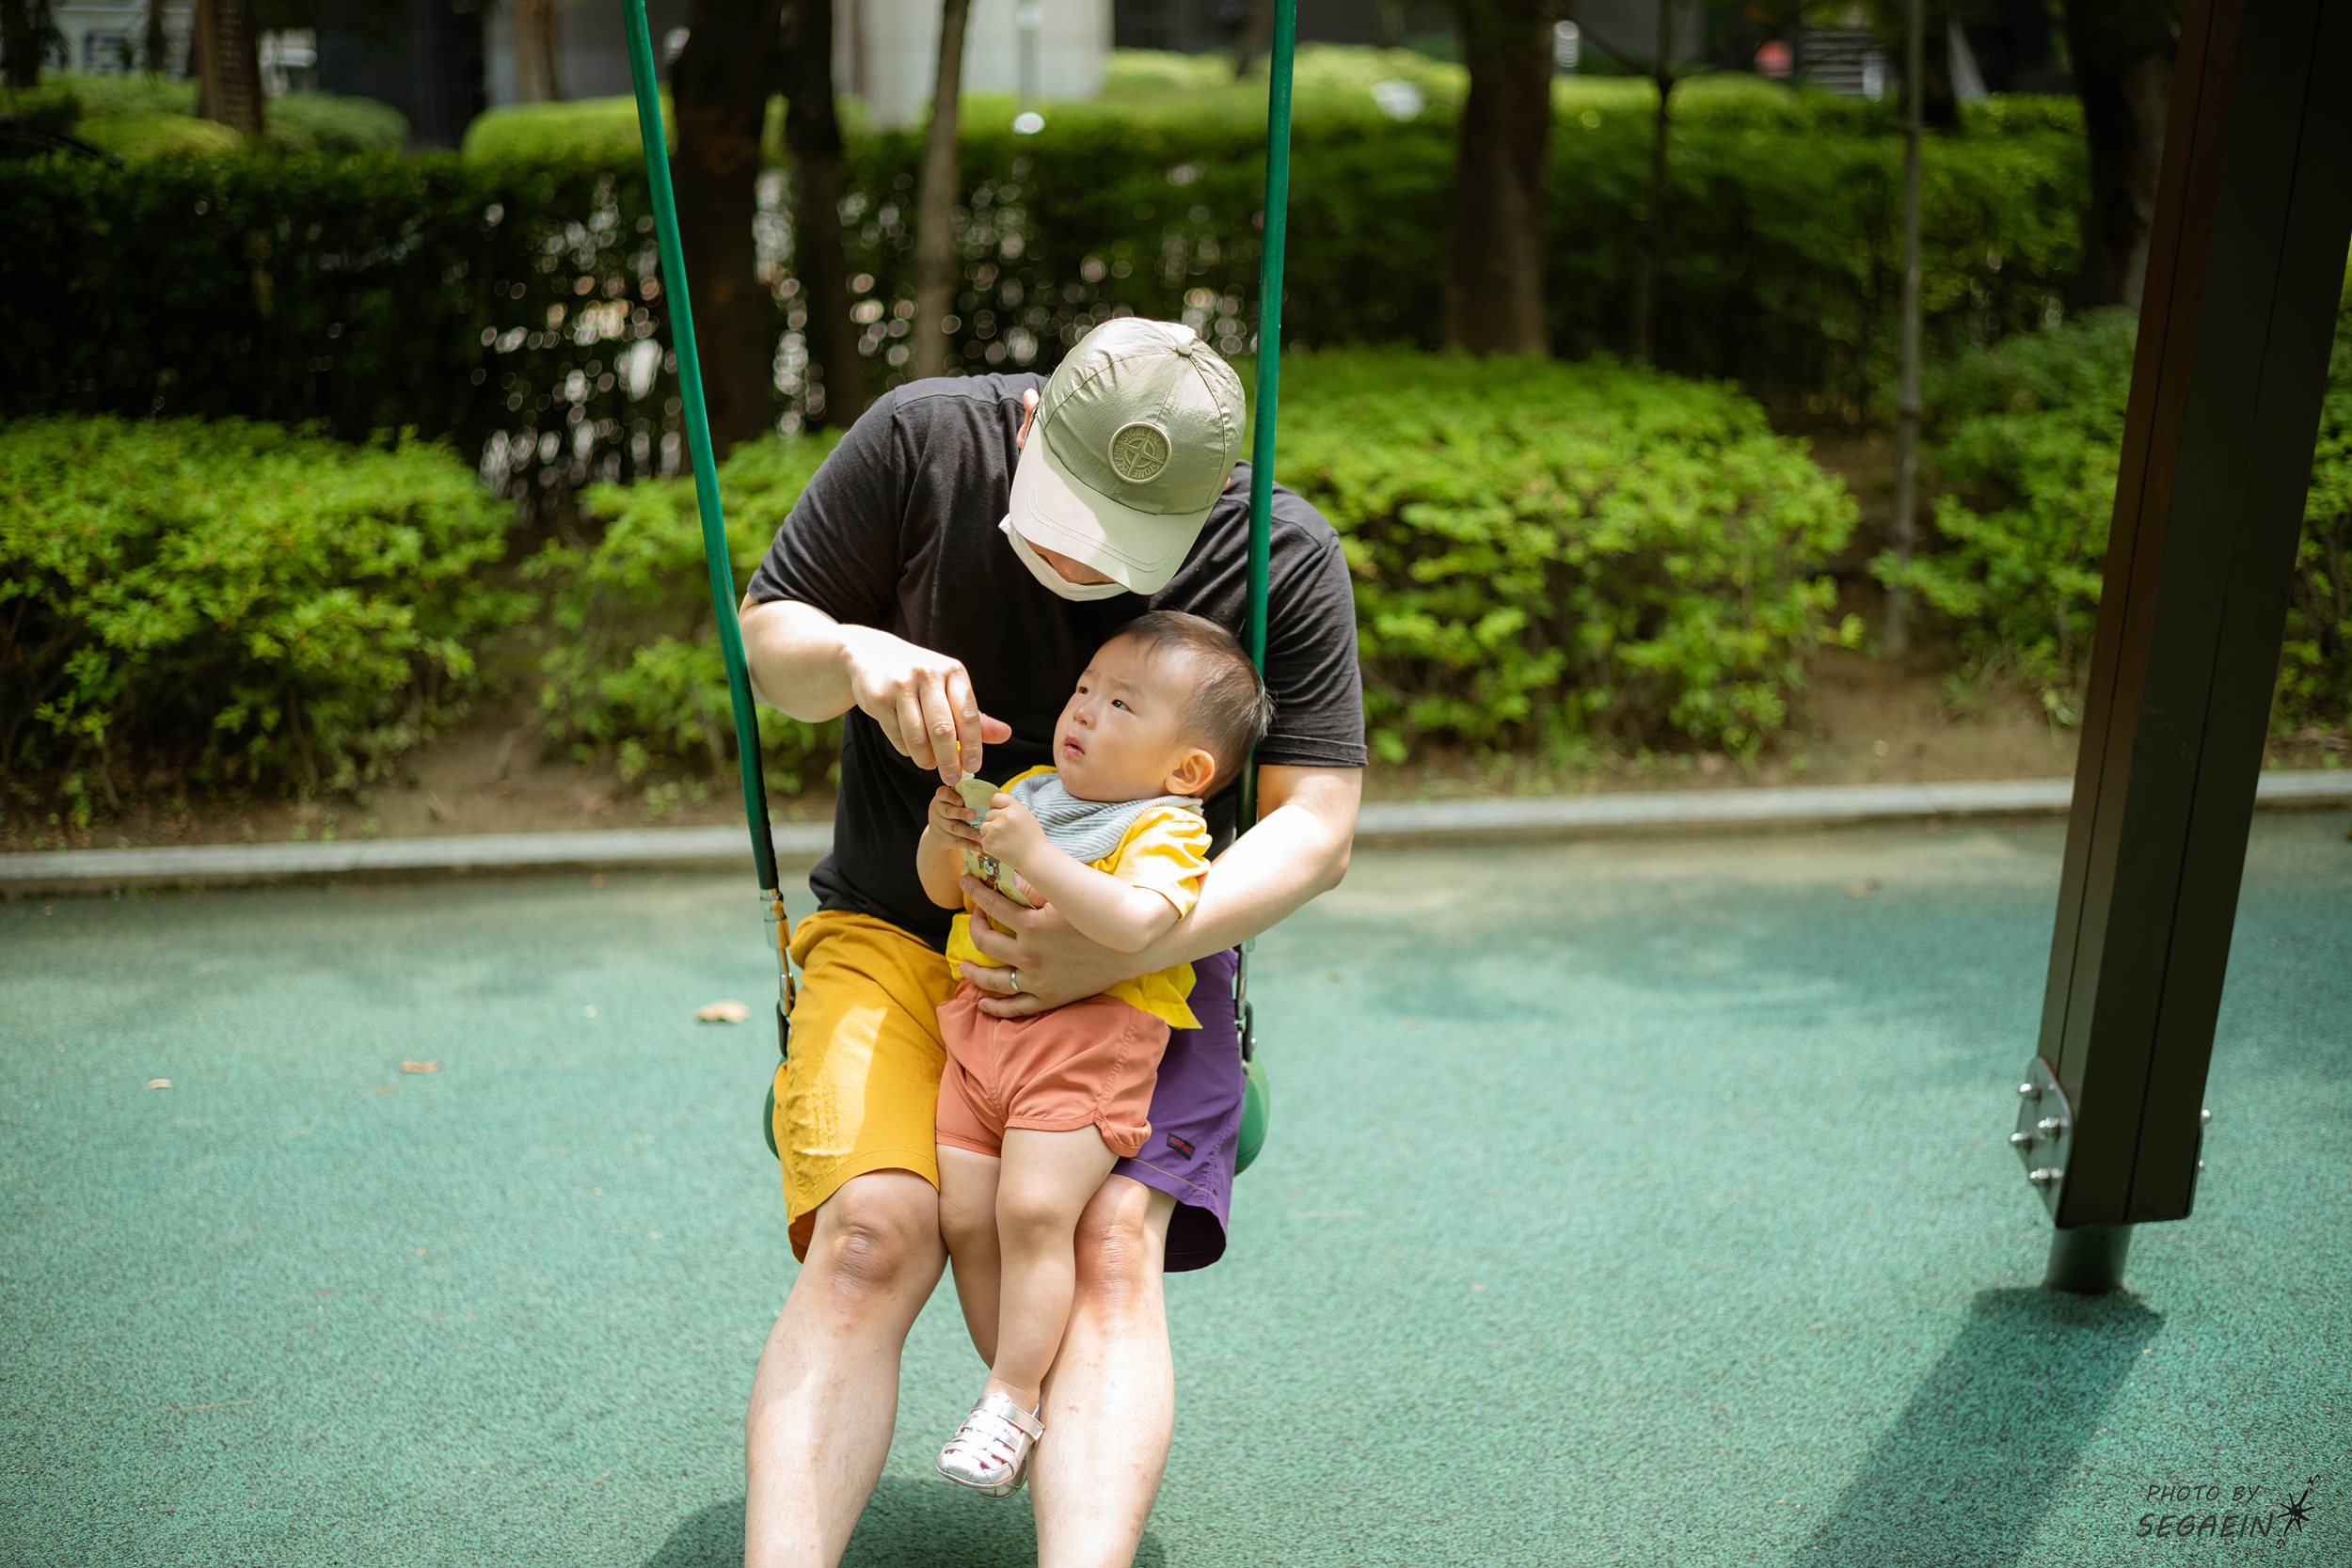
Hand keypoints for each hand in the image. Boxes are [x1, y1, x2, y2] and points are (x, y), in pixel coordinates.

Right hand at [841, 627, 1011, 782]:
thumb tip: (1005, 735)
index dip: (973, 745)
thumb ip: (975, 715)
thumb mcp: (949, 688)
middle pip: (943, 729)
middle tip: (952, 778)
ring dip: (926, 759)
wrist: (871, 654)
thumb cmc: (920, 678)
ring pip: (917, 737)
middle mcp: (928, 674)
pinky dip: (906, 750)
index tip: (974, 767)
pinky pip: (897, 736)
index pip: (969, 714)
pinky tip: (911, 748)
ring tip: (930, 764)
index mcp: (952, 671)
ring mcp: (901, 684)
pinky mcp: (879, 697)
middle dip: (949, 760)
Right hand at [927, 785, 982, 849]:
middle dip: (961, 813)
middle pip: (948, 811)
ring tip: (980, 835)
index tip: (961, 801)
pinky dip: (969, 844)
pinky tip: (979, 846)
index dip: (951, 797)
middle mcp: (938, 810)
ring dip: (968, 832)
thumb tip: (995, 794)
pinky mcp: (945, 838)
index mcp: (942, 798)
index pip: (942, 794)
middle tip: (973, 815)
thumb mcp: (955, 800)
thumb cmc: (955, 810)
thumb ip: (967, 795)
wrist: (940, 831)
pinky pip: (957, 841)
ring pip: (953, 828)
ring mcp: (940, 825)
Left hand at [958, 874, 1138, 1016]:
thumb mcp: (1070, 894)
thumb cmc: (1102, 917)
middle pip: (985, 943)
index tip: (966, 883)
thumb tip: (1012, 875)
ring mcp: (1037, 980)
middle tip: (973, 918)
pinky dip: (996, 1007)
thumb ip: (1038, 886)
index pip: (991, 905)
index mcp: (1032, 926)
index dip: (975, 892)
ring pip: (993, 980)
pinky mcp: (1049, 998)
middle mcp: (1029, 955)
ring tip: (963, 966)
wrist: (1132, 949)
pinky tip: (984, 1003)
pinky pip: (1016, 1007)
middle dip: (973, 926)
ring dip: (974, 972)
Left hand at [975, 794, 1044, 865]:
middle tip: (1006, 831)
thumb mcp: (1026, 816)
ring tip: (1003, 839)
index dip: (996, 806)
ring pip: (984, 826)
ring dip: (990, 832)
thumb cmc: (1032, 838)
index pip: (996, 798)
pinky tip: (1001, 846)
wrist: (1035, 858)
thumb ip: (1011, 808)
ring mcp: (995, 830)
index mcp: (1014, 808)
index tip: (1000, 813)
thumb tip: (996, 805)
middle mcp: (1003, 816)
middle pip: (988, 813)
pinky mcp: (989, 842)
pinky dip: (990, 843)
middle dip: (994, 821)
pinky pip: (983, 839)